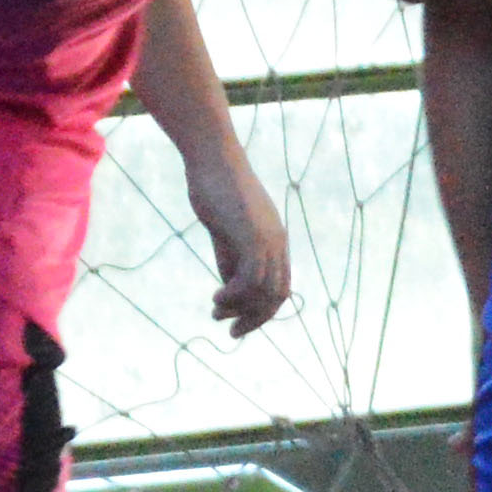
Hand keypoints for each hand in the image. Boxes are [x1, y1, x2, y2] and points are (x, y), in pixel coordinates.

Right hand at [183, 159, 291, 338]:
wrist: (212, 160)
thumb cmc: (215, 191)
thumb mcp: (225, 232)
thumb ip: (231, 259)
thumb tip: (231, 289)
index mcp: (275, 241)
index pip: (280, 287)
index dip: (262, 310)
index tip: (238, 322)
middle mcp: (278, 242)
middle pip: (278, 294)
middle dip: (256, 319)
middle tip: (232, 332)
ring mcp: (269, 239)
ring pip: (266, 290)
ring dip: (242, 310)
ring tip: (217, 314)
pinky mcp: (253, 235)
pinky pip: (252, 278)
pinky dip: (235, 296)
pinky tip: (216, 299)